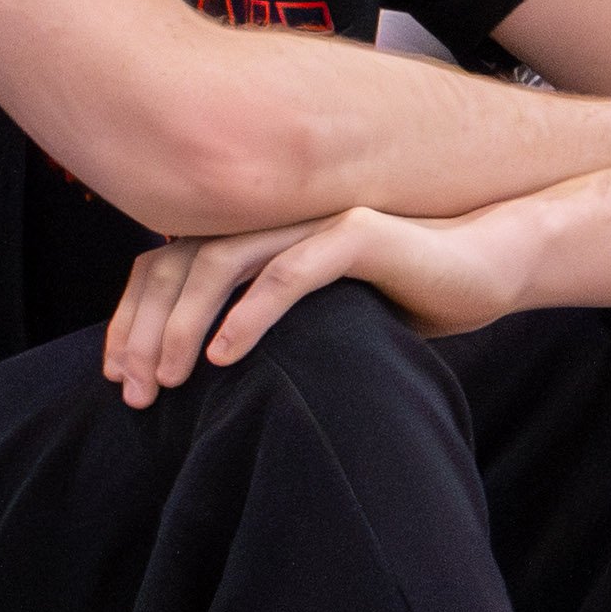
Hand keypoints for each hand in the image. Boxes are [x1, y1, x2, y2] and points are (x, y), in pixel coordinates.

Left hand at [104, 208, 537, 399]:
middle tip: (134, 391)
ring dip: (184, 325)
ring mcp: (311, 222)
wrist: (491, 269)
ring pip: (218, 266)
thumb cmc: (412, 297)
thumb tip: (207, 376)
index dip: (134, 318)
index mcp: (259, 236)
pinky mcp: (354, 234)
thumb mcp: (323, 318)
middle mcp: (274, 220)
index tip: (120, 375)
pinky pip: (285, 275)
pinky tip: (225, 356)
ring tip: (170, 379)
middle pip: (177, 264)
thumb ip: (268, 324)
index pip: (168, 267)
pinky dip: (247, 316)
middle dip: (146, 330)